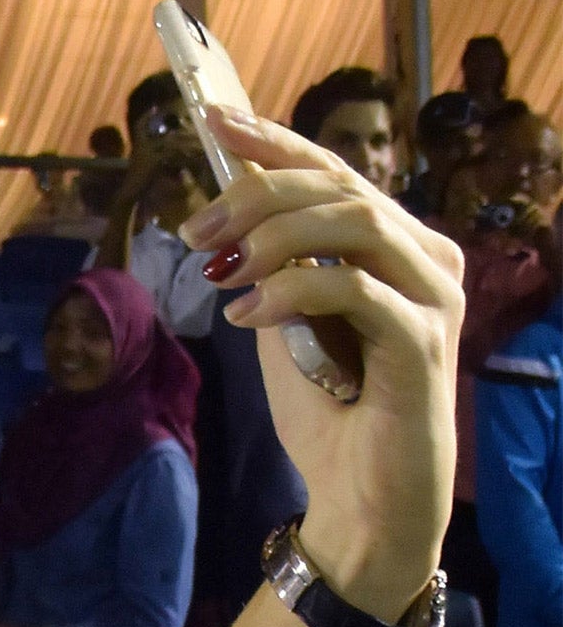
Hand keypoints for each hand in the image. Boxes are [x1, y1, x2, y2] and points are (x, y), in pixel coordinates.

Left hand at [189, 106, 461, 619]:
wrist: (361, 504)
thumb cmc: (328, 417)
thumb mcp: (284, 330)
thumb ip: (271, 273)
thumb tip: (226, 222)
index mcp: (395, 249)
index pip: (335, 174)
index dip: (275, 142)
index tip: (213, 122)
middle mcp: (426, 261)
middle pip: (343, 188)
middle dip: (259, 193)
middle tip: (195, 229)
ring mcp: (432, 299)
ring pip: (356, 224)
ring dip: (275, 235)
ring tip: (218, 269)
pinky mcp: (423, 345)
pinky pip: (357, 291)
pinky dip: (293, 292)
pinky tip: (246, 314)